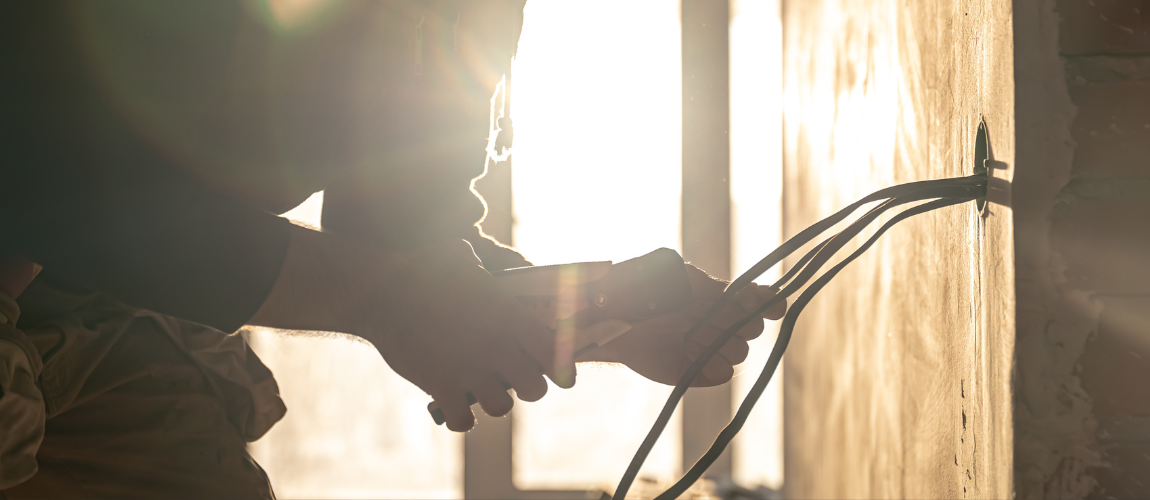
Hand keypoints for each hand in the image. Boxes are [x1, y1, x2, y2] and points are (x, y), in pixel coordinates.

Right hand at [251, 226, 570, 430]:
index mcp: (509, 315)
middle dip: (527, 388)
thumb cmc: (419, 270)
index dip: (559, 366)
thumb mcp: (457, 258)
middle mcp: (497, 346)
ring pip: (502, 408)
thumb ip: (475, 264)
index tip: (554, 371)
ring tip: (477, 389)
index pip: (557, 352)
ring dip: (491, 402)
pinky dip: (460, 418)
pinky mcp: (442, 388)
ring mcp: (470, 370)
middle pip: (536, 389)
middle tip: (510, 379)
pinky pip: (464, 421)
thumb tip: (469, 253)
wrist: (380, 291)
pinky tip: (452, 403)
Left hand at [581, 264, 785, 385]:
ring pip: (739, 352)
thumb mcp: (682, 279)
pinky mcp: (693, 371)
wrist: (607, 318)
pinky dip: (713, 365)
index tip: (771, 306)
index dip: (767, 305)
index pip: (758, 303)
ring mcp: (706, 348)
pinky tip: (690, 352)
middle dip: (735, 323)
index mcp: (717, 298)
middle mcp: (717, 324)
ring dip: (719, 342)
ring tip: (688, 332)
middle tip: (704, 316)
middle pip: (753, 330)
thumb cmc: (642, 290)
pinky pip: (722, 374)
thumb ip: (716, 288)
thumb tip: (754, 296)